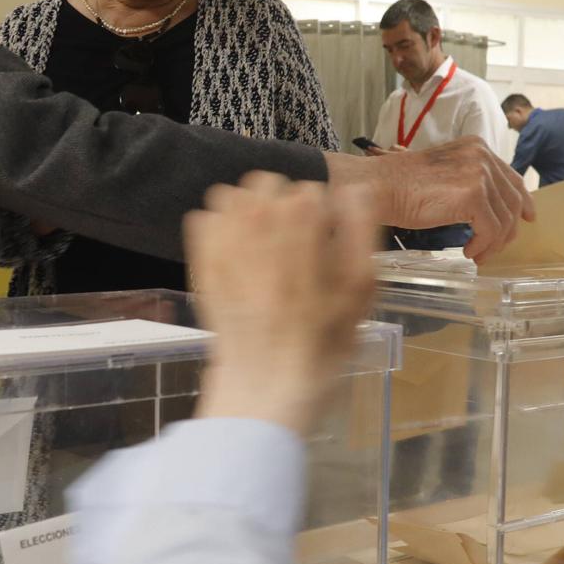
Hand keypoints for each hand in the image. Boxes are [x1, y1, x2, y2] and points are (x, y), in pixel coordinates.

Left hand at [186, 173, 378, 435]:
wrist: (268, 380)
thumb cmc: (324, 338)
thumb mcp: (362, 285)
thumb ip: (360, 226)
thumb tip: (356, 188)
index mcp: (304, 215)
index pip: (312, 189)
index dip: (322, 219)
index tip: (323, 248)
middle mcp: (259, 214)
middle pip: (270, 184)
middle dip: (282, 208)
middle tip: (292, 248)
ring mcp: (224, 234)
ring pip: (233, 196)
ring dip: (248, 214)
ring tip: (261, 251)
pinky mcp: (201, 257)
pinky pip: (205, 219)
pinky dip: (219, 231)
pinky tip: (235, 260)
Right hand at [338, 138, 530, 261]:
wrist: (378, 187)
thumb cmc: (401, 186)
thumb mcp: (443, 175)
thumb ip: (468, 182)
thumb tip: (489, 208)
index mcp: (475, 147)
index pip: (511, 177)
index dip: (522, 201)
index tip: (525, 219)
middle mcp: (481, 155)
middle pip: (512, 199)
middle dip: (508, 229)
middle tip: (495, 248)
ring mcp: (478, 173)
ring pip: (504, 218)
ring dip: (493, 242)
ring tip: (478, 253)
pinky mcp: (472, 195)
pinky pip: (491, 229)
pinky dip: (483, 245)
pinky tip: (469, 251)